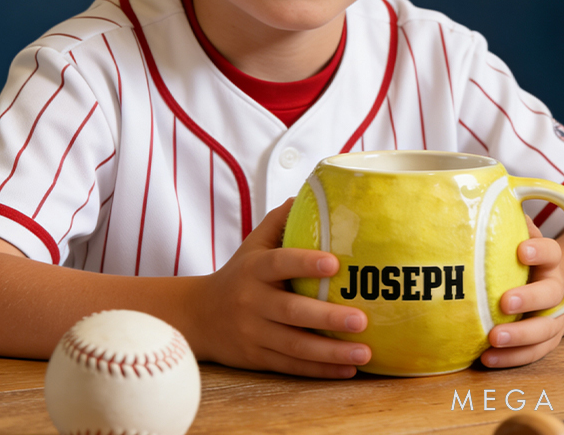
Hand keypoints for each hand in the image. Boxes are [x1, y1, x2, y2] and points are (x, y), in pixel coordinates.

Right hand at [193, 199, 370, 377]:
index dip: (305, 263)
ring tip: (365, 353)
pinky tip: (348, 370)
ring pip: (295, 345)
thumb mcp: (253, 243)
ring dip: (331, 352)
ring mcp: (254, 332)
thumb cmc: (239, 273)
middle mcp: (253, 301)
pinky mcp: (257, 358)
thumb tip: (313, 193)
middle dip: (328, 317)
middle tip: (362, 319)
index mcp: (255, 268)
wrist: (198, 316)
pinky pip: (292, 366)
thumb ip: (281, 220)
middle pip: (292, 311)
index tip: (335, 264)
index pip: (280, 263)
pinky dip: (320, 370)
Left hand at [481, 217, 563, 367]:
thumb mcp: (515, 236)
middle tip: (504, 302)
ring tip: (493, 338)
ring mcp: (553, 318)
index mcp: (548, 261)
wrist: (542, 289)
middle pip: (551, 295)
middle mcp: (555, 289)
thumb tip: (483, 195)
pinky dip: (511, 358)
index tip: (520, 250)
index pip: (551, 252)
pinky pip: (532, 354)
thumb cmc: (516, 258)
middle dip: (529, 299)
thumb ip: (505, 220)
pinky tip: (487, 358)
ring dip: (519, 336)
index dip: (539, 250)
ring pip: (544, 330)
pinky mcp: (545, 342)